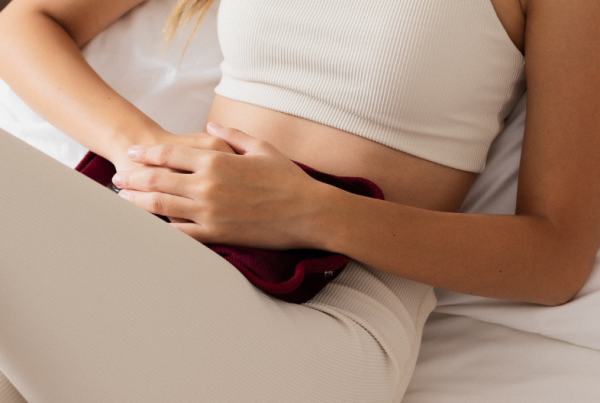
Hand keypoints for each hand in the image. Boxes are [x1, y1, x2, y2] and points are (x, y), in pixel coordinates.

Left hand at [112, 123, 331, 249]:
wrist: (308, 212)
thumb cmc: (288, 178)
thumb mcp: (261, 147)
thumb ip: (232, 134)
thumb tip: (210, 127)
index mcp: (217, 160)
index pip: (170, 154)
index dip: (146, 154)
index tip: (131, 154)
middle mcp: (207, 185)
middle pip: (158, 180)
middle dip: (133, 178)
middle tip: (117, 178)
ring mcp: (209, 211)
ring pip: (162, 207)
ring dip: (138, 202)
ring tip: (123, 199)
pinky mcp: (217, 233)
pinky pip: (181, 232)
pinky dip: (162, 228)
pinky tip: (150, 226)